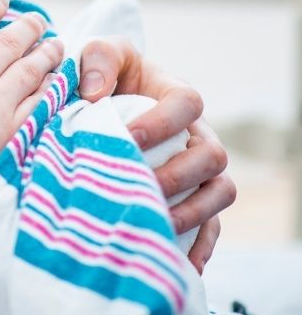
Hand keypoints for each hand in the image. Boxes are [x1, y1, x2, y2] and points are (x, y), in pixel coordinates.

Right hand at [0, 0, 63, 217]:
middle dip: (26, 27)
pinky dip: (50, 89)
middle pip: (8, 42)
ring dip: (46, 54)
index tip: (1, 0)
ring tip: (56, 45)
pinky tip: (57, 83)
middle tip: (38, 20)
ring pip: (29, 70)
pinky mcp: (6, 134)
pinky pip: (37, 104)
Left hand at [78, 36, 235, 272]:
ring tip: (156, 221)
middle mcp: (196, 132)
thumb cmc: (102, 74)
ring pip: (220, 191)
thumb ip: (97, 59)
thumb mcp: (97, 53)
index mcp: (175, 94)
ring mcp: (198, 167)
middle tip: (141, 185)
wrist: (99, 100)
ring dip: (193, 211)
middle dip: (179, 174)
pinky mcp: (192, 196)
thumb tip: (94, 94)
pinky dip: (200, 244)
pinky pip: (212, 224)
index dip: (164, 121)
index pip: (188, 103)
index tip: (130, 137)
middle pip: (212, 155)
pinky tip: (178, 261)